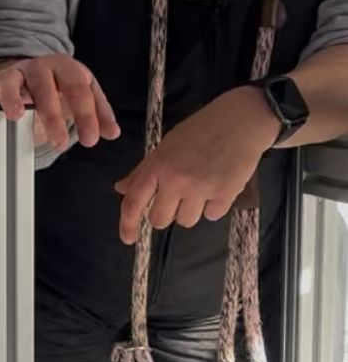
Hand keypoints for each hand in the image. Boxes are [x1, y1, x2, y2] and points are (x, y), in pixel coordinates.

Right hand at [0, 54, 119, 150]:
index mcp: (64, 68)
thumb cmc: (61, 85)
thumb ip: (99, 113)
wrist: (36, 70)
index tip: (90, 139)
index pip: (77, 87)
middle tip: (60, 141)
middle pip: (43, 84)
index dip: (86, 114)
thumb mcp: (84, 94)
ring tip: (15, 117)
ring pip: (8, 80)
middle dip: (51, 114)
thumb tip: (112, 132)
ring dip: (11, 98)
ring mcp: (13, 74)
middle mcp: (37, 68)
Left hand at [114, 86, 277, 244]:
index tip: (128, 238)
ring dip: (191, 209)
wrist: (238, 123)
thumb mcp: (165, 146)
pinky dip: (213, 206)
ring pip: (186, 221)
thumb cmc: (199, 131)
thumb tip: (121, 189)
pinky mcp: (225, 195)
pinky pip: (211, 216)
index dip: (128, 223)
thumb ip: (143, 171)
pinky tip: (217, 184)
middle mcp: (176, 179)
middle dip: (165, 214)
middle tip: (175, 198)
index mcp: (157, 164)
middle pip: (160, 219)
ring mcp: (200, 188)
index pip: (134, 200)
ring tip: (200, 185)